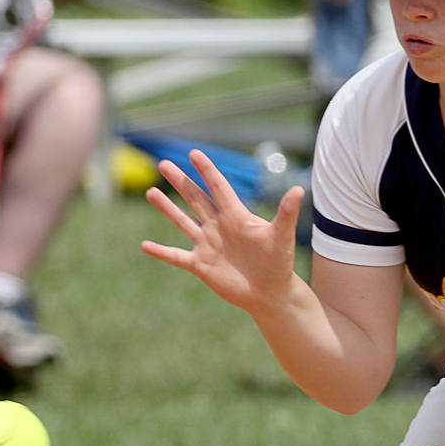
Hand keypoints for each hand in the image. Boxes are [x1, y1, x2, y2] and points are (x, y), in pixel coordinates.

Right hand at [141, 150, 304, 312]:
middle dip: (180, 181)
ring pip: (183, 221)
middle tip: (164, 164)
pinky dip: (161, 251)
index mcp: (236, 216)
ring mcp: (208, 245)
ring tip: (151, 192)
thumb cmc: (279, 262)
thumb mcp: (282, 236)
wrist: (270, 292)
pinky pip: (176, 256)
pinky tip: (145, 245)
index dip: (207, 170)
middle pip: (195, 199)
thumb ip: (287, 213)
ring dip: (167, 208)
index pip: (218, 187)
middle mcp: (218, 226)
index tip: (194, 153)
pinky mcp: (201, 265)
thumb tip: (300, 190)